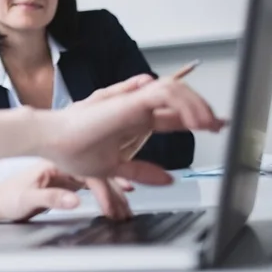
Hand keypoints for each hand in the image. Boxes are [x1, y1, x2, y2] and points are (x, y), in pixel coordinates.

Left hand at [0, 163, 135, 221]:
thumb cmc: (7, 198)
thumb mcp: (27, 200)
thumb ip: (51, 199)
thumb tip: (75, 201)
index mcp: (54, 164)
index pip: (88, 173)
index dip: (104, 191)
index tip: (111, 209)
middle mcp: (62, 164)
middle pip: (97, 173)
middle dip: (114, 192)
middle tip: (127, 210)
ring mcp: (65, 171)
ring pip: (97, 179)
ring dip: (113, 193)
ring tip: (126, 209)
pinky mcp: (65, 180)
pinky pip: (91, 184)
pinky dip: (105, 192)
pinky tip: (117, 197)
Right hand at [40, 76, 223, 181]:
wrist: (51, 140)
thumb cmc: (71, 149)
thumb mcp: (113, 167)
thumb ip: (140, 171)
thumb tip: (168, 179)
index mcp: (133, 122)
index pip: (171, 116)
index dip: (195, 120)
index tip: (216, 127)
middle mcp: (136, 109)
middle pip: (178, 101)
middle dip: (203, 111)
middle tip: (220, 124)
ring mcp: (134, 102)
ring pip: (176, 92)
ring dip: (197, 106)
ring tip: (210, 124)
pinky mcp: (131, 100)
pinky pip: (166, 93)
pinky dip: (184, 103)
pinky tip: (194, 120)